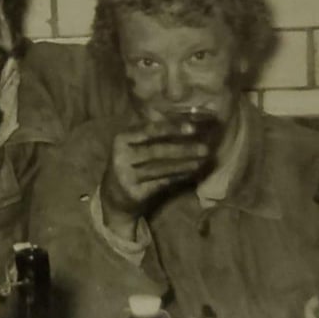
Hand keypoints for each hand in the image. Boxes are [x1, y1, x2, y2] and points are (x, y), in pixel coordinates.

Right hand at [100, 121, 211, 239]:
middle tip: (205, 148)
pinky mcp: (135, 192)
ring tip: (202, 160)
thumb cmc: (129, 163)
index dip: (171, 128)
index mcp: (121, 139)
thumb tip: (184, 121)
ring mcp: (126, 176)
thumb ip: (152, 132)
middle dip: (183, 149)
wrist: (113, 196)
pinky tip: (192, 173)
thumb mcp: (133, 145)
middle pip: (155, 151)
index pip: (148, 130)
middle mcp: (121, 157)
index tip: (192, 128)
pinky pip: (161, 183)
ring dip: (184, 164)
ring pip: (160, 168)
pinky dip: (178, 177)